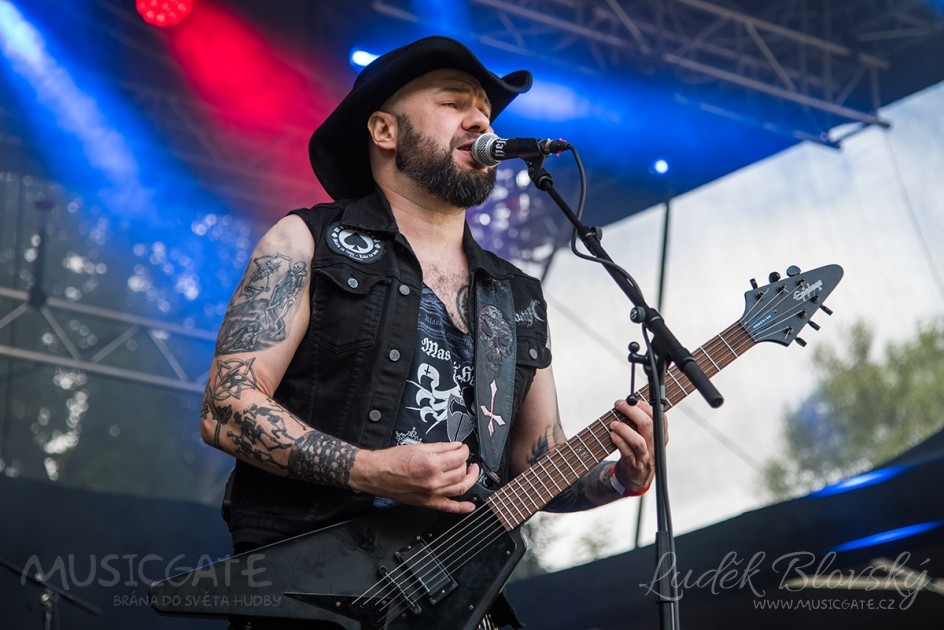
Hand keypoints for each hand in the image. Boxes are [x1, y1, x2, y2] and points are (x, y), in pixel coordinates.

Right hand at [350, 441, 479, 512]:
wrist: (376, 473)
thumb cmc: (392, 460)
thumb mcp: (418, 446)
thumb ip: (441, 447)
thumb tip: (455, 446)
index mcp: (432, 463)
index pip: (459, 456)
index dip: (464, 450)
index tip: (463, 447)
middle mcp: (434, 480)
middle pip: (461, 471)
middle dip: (465, 462)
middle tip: (462, 456)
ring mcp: (432, 494)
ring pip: (461, 487)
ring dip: (469, 479)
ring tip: (471, 472)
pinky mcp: (427, 503)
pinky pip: (449, 508)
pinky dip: (462, 508)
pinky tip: (470, 506)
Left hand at [609, 398, 667, 494]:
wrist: (635, 479)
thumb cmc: (638, 452)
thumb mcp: (646, 437)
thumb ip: (641, 422)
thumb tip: (628, 402)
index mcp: (661, 436)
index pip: (659, 417)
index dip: (645, 406)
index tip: (632, 399)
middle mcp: (655, 447)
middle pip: (648, 425)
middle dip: (632, 411)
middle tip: (619, 405)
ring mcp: (646, 458)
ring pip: (638, 441)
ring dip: (624, 429)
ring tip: (613, 424)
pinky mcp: (634, 467)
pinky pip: (627, 453)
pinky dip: (619, 441)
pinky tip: (612, 435)